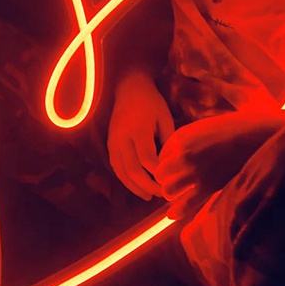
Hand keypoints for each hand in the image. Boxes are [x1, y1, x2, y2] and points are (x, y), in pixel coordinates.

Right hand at [107, 70, 174, 199]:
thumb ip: (168, 139)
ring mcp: (113, 142)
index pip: (147, 158)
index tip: (171, 182)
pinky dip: (126, 180)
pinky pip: (116, 167)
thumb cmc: (151, 102)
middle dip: (147, 185)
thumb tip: (175, 164)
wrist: (129, 89)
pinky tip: (138, 187)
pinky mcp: (110, 145)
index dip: (158, 173)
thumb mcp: (164, 116)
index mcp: (138, 128)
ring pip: (121, 171)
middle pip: (132, 168)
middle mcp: (122, 137)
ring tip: (150, 196)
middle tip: (163, 194)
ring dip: (135, 187)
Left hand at [155, 110, 284, 219]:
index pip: (162, 155)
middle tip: (175, 185)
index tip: (174, 169)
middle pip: (161, 173)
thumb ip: (194, 136)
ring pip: (168, 190)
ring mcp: (195, 169)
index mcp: (183, 135)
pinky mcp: (208, 186)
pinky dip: (177, 211)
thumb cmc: (243, 127)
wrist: (264, 135)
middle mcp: (184, 152)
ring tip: (181, 196)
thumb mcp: (211, 125)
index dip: (167, 164)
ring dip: (173, 194)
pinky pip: (185, 205)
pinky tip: (174, 215)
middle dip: (166, 180)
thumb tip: (187, 147)